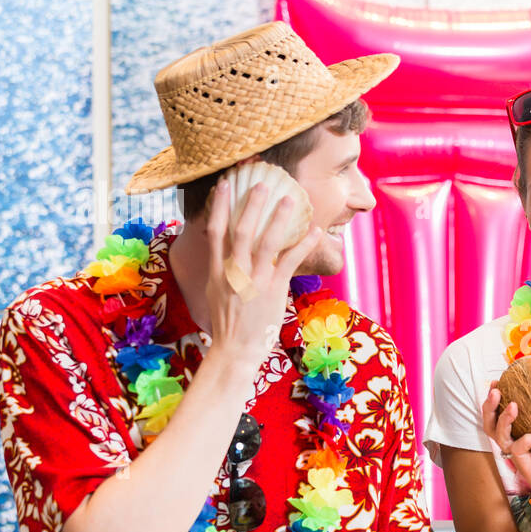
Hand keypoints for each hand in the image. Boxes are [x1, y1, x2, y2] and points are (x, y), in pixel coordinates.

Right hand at [203, 174, 323, 375]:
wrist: (234, 349)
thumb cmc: (227, 322)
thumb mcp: (215, 291)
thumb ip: (221, 267)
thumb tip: (223, 246)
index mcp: (217, 270)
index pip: (215, 231)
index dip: (220, 205)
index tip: (226, 184)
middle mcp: (234, 272)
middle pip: (241, 229)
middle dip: (251, 204)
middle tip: (262, 182)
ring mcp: (254, 280)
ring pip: (266, 241)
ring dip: (279, 218)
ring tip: (290, 198)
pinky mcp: (273, 289)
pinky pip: (290, 260)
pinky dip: (304, 244)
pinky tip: (315, 231)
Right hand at [481, 382, 530, 528]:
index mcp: (526, 439)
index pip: (504, 418)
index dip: (498, 400)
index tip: (501, 381)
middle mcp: (518, 448)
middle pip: (491, 425)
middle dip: (489, 406)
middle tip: (496, 388)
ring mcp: (519, 458)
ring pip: (497, 436)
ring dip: (501, 418)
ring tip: (512, 404)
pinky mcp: (524, 468)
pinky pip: (518, 448)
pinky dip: (528, 438)